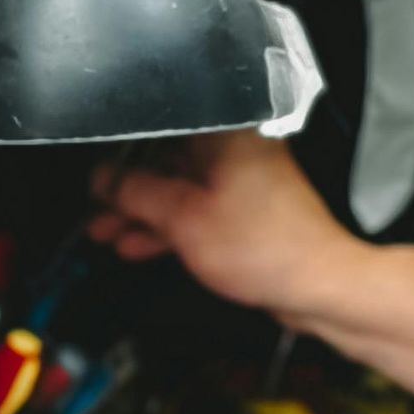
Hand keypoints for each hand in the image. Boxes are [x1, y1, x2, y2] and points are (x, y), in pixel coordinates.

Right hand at [87, 129, 352, 321]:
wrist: (316, 285)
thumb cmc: (269, 248)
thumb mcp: (183, 218)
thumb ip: (136, 193)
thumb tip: (104, 180)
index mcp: (226, 133)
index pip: (160, 127)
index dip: (121, 152)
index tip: (98, 176)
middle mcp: (237, 148)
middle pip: (167, 159)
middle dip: (127, 190)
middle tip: (98, 210)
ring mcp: (242, 179)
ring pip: (180, 188)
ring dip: (143, 212)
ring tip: (107, 231)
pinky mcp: (246, 209)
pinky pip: (197, 209)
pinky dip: (169, 225)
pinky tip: (139, 243)